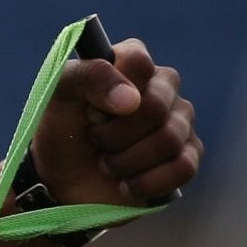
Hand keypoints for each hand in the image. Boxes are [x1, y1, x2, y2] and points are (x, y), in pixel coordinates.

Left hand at [28, 36, 202, 207]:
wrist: (61, 181)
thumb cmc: (61, 131)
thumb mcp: (58, 95)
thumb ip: (87, 77)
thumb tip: (132, 100)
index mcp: (133, 64)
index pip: (137, 62)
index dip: (108, 92)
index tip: (88, 111)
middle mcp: (164, 88)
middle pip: (154, 107)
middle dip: (113, 135)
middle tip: (95, 142)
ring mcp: (180, 122)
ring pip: (168, 140)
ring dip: (124, 162)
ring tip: (107, 164)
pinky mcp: (187, 157)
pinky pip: (183, 168)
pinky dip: (146, 183)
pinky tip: (126, 184)